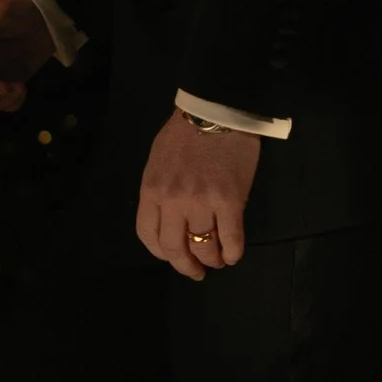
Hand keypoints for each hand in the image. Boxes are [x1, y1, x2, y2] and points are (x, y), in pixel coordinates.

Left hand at [137, 110, 260, 280]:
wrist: (217, 109)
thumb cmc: (186, 132)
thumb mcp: (158, 161)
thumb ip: (159, 190)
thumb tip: (169, 218)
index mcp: (152, 191)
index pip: (148, 235)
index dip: (161, 253)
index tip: (173, 257)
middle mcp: (173, 201)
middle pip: (175, 248)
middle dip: (186, 266)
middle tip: (196, 271)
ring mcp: (201, 202)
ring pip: (205, 246)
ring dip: (211, 260)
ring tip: (217, 261)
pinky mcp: (230, 200)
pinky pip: (231, 238)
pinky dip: (232, 252)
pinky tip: (233, 255)